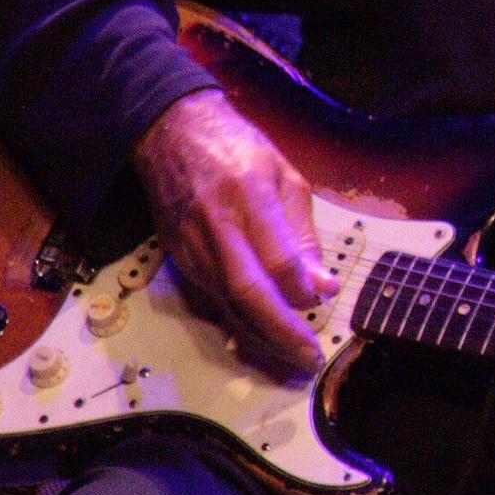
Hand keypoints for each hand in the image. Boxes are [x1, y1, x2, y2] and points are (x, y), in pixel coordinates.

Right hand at [131, 88, 338, 375]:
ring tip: (292, 359)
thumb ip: (302, 231)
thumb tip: (321, 284)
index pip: (275, 256)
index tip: (323, 303)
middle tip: (309, 359)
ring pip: (226, 304)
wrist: (171, 135)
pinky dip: (236, 325)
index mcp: (248, 195)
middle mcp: (216, 226)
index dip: (299, 287)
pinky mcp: (178, 258)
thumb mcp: (285, 175)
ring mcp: (191, 246)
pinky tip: (259, 341)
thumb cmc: (239, 149)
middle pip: (247, 291)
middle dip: (281, 331)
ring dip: (260, 337)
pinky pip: (210, 300)